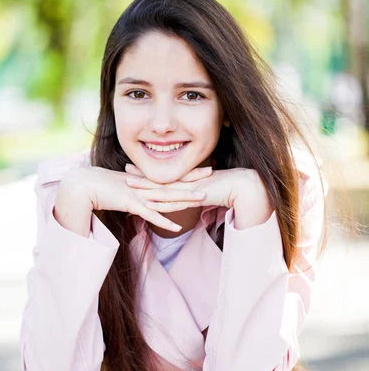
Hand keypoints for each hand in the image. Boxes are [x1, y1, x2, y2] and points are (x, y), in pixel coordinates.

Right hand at [59, 165, 211, 233]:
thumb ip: (138, 190)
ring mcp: (139, 195)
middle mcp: (145, 186)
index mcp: (145, 180)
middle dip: (193, 180)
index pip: (171, 176)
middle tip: (212, 174)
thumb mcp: (125, 187)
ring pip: (166, 198)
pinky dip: (164, 221)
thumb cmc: (103, 187)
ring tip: (202, 199)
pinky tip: (177, 228)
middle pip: (173, 183)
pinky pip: (151, 216)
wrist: (84, 186)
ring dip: (184, 199)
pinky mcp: (131, 205)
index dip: (189, 173)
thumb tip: (147, 195)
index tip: (205, 168)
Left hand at [125, 164, 273, 228]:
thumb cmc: (231, 187)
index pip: (166, 174)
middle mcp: (188, 180)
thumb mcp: (211, 188)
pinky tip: (149, 204)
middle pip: (161, 178)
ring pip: (163, 188)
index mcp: (189, 177)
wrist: (244, 187)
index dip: (151, 172)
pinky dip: (162, 203)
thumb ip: (201, 191)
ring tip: (129, 185)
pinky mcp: (195, 196)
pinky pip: (175, 201)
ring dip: (146, 188)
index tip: (137, 167)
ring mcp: (190, 188)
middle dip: (142, 175)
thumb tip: (197, 194)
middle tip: (125, 170)